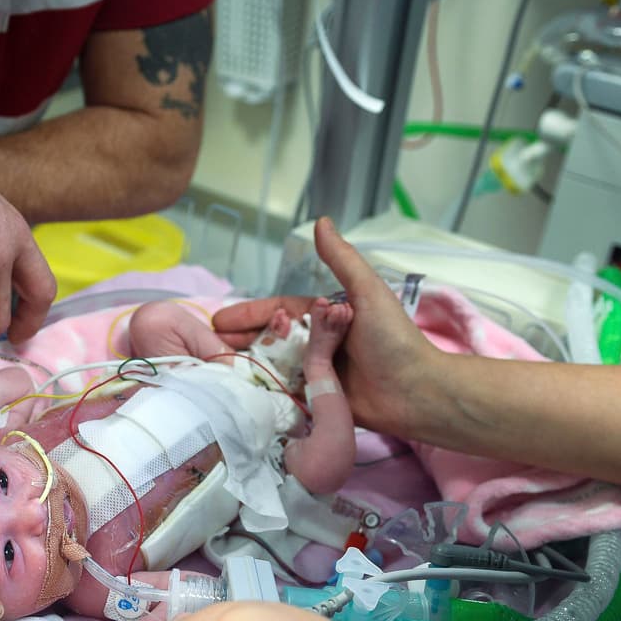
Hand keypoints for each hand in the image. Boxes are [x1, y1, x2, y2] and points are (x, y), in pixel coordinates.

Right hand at [213, 218, 442, 435]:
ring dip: (245, 364)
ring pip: (273, 365)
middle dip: (239, 341)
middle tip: (207, 346)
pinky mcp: (317, 399)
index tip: (219, 320)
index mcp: (327, 317)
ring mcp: (316, 373)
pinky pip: (285, 392)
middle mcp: (318, 343)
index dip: (249, 315)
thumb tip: (321, 221)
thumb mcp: (367, 292)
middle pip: (269, 340)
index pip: (279, 313)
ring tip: (215, 367)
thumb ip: (341, 260)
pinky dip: (263, 389)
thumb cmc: (393, 339)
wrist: (414, 390)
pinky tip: (238, 390)